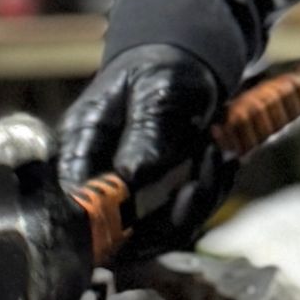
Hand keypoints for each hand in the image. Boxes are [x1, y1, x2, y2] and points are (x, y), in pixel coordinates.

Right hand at [56, 44, 223, 219]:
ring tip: (215, 154)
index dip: (109, 220)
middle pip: (119, 235)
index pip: (78, 201)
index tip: (157, 202)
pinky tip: (221, 161)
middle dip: (170, 216)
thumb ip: (145, 131)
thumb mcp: (157, 91)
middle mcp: (99, 178)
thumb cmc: (161, 70)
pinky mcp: (157, 202)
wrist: (184, 64)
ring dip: (197, 204)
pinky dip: (208, 197)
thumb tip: (132, 175)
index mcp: (81, 145)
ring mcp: (129, 194)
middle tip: (200, 179)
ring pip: (158, 234)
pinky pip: (182, 221)